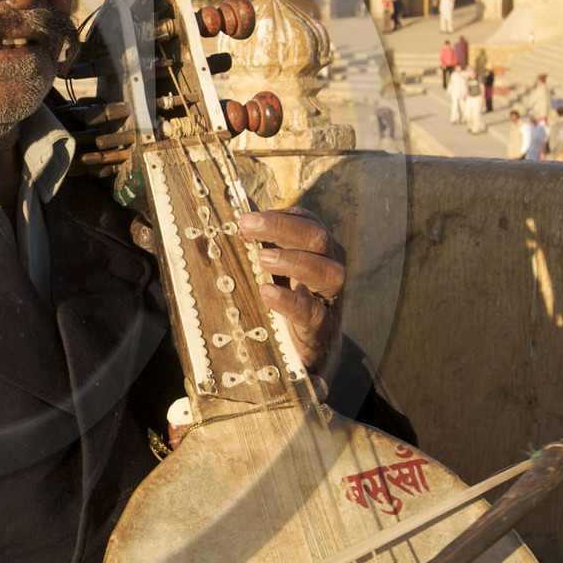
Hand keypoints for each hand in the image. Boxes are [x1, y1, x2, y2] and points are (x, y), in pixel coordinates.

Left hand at [238, 208, 344, 378]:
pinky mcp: (321, 333)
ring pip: (329, 271)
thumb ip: (256, 239)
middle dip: (283, 228)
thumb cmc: (282, 307)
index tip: (245, 217)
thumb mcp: (268, 271)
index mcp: (316, 253)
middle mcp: (330, 271)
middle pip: (320, 238)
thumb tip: (232, 200)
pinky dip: (292, 301)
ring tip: (261, 259)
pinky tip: (267, 293)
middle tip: (245, 227)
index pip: (308, 222)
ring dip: (294, 260)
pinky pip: (314, 313)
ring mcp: (329, 302)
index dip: (280, 216)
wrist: (302, 362)